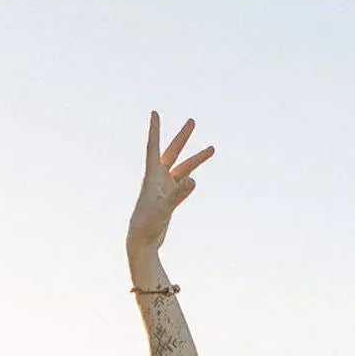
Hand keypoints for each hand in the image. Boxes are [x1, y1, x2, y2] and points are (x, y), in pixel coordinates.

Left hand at [127, 111, 214, 252]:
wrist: (142, 242)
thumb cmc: (147, 225)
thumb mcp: (164, 208)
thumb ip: (179, 193)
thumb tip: (194, 180)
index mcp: (152, 176)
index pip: (154, 147)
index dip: (155, 130)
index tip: (154, 113)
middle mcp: (158, 179)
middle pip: (172, 153)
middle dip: (183, 137)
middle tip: (192, 121)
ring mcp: (164, 189)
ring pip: (182, 169)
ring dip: (196, 159)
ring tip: (212, 148)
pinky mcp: (169, 200)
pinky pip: (182, 185)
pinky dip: (190, 179)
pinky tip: (196, 175)